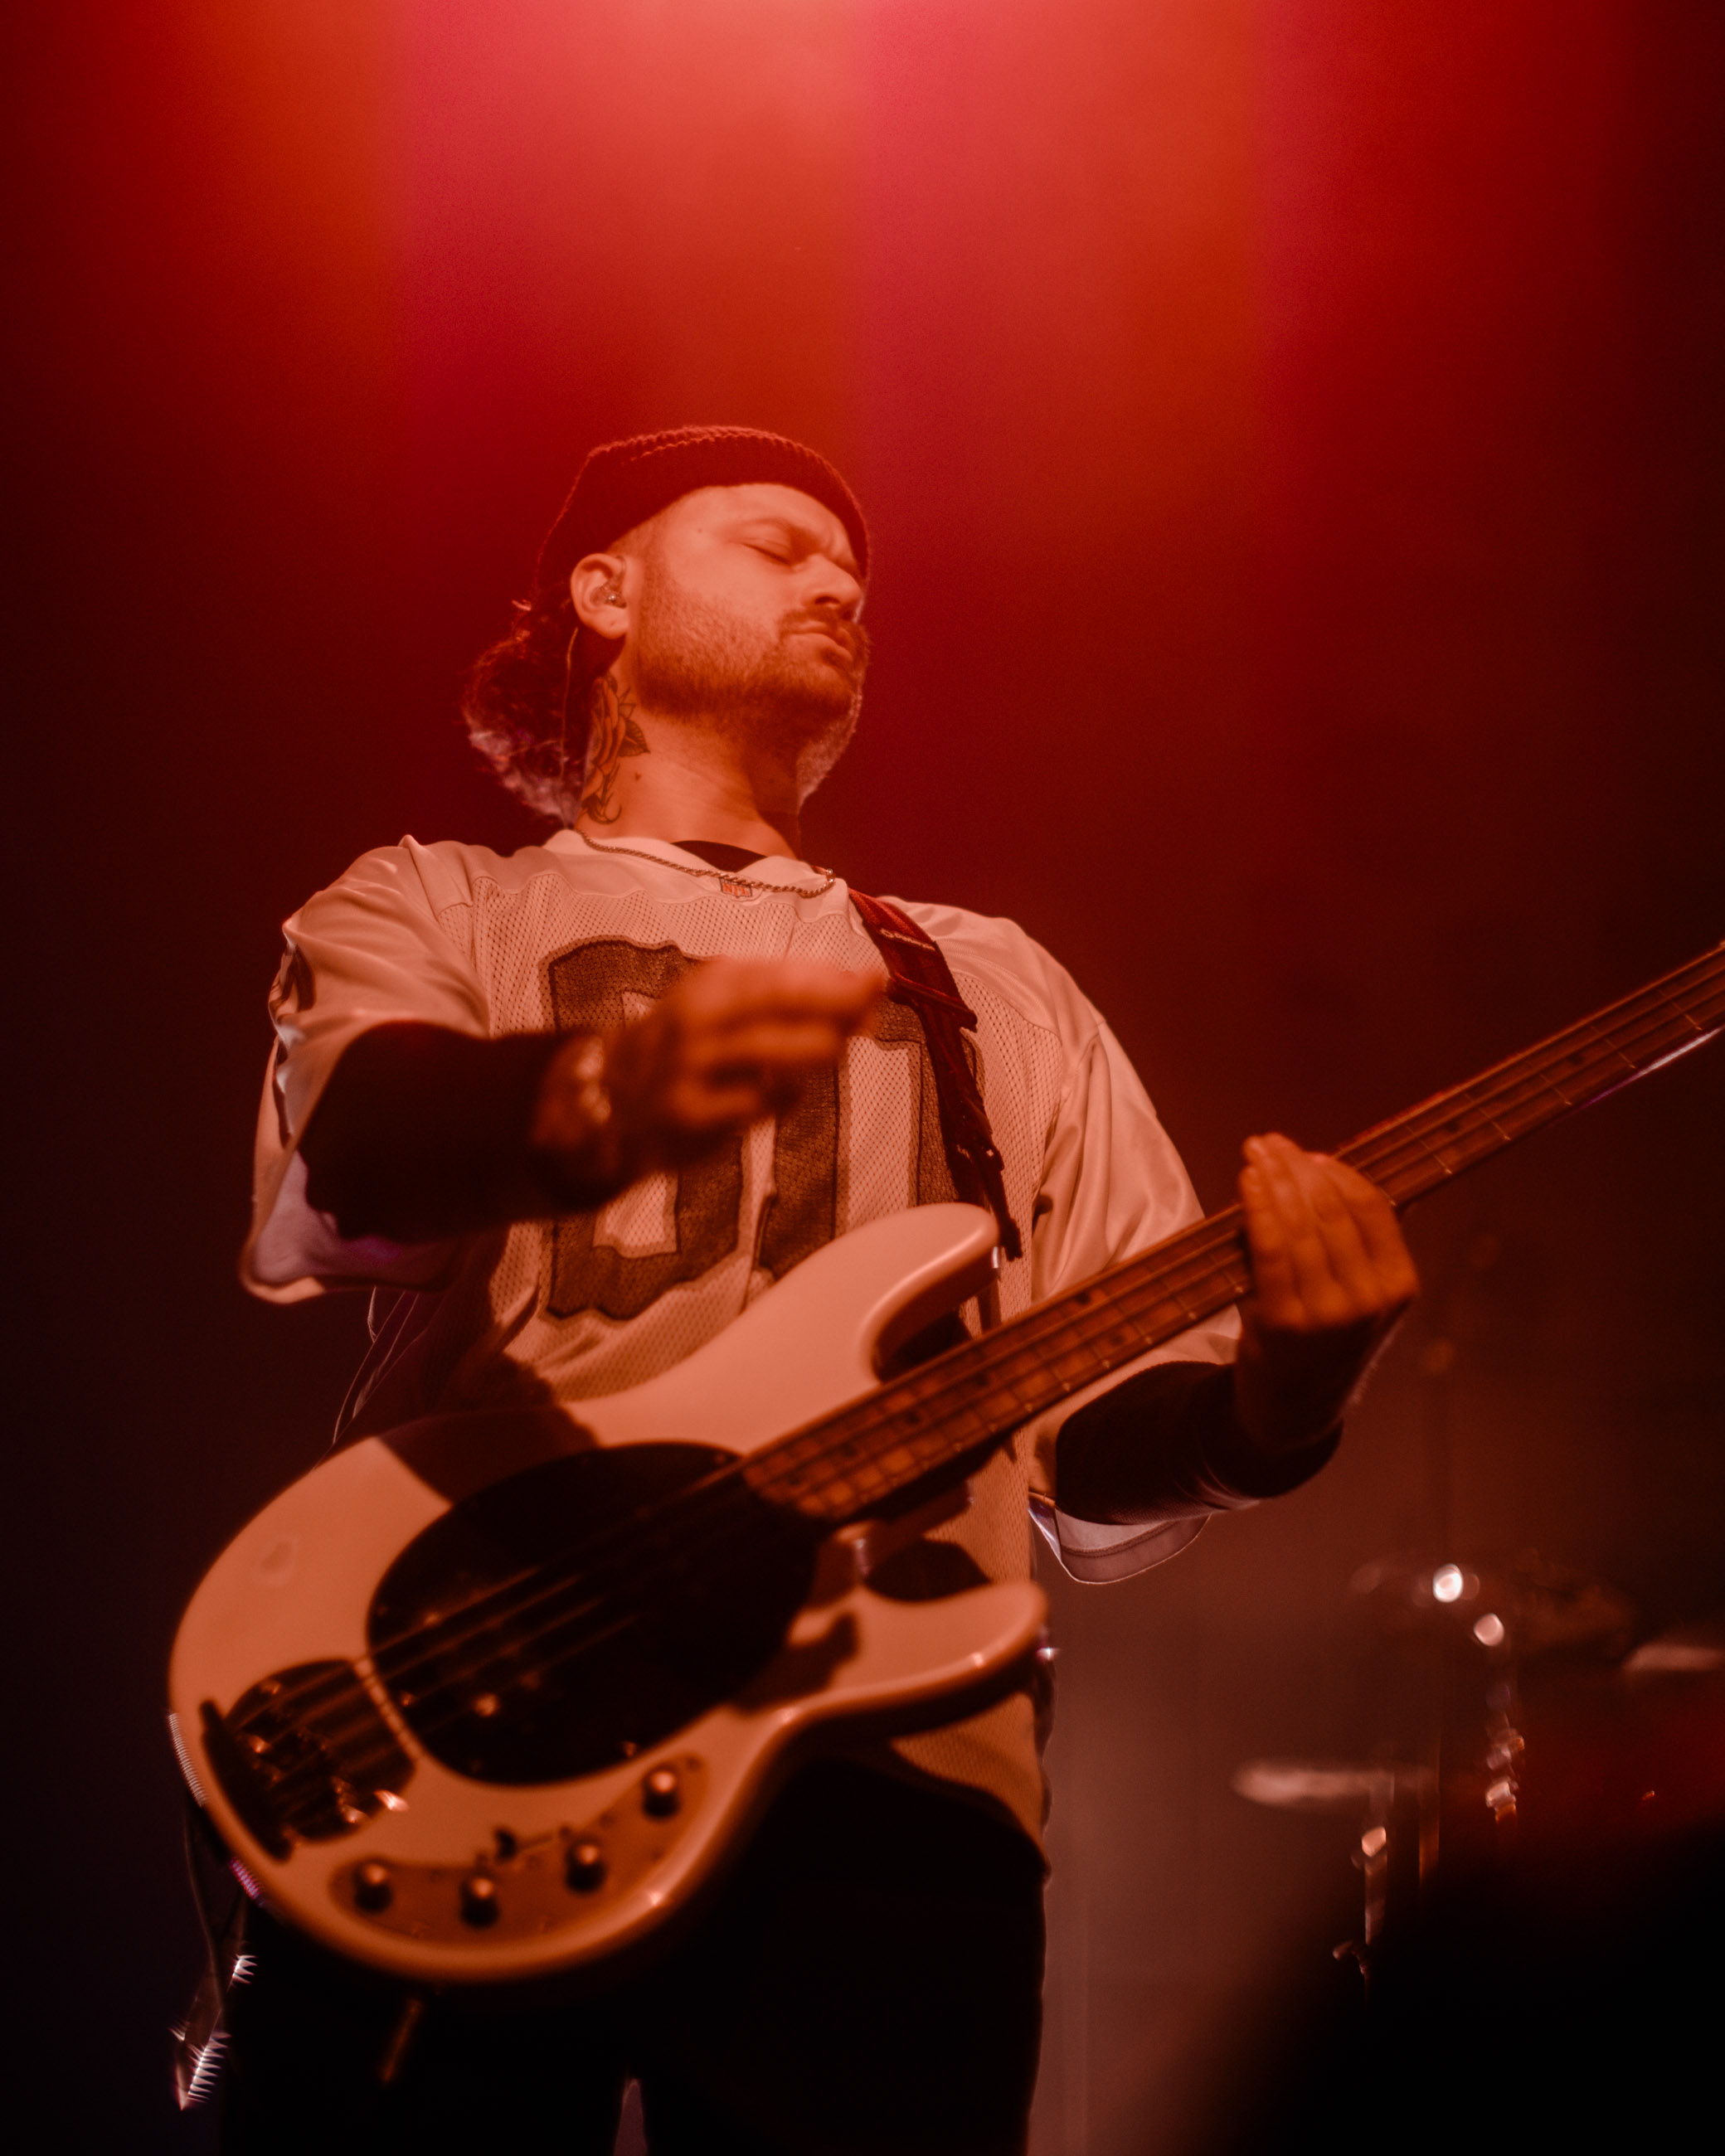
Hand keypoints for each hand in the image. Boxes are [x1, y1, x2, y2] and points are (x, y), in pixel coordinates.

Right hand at [532, 958, 879, 1187]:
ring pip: (770, 1051)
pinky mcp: (689, 1112)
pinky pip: (752, 1105)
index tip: (877, 981)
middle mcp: (698, 1016)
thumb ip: (786, 998)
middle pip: (778, 1002)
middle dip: (834, 1005)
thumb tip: (861, 990)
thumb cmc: (686, 1047)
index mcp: (710, 984)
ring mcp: (691, 1065)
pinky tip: (789, 1092)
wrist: (606, 1098)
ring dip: (815, 1050)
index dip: (834, 978)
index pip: (782, 974)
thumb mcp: (724, 1006)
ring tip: (837, 1049)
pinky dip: (780, 1098)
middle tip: (871, 1011)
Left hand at [1232, 1133, 1418, 1455]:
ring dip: (1274, 1180)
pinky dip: (1258, 1210)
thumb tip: (1347, 1175)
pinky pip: (1270, 1251)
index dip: (1337, 1172)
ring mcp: (1329, 1315)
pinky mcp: (1285, 1325)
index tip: (1307, 1153)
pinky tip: (1247, 1184)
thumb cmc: (1322, 1339)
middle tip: (1269, 1143)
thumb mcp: (1361, 1296)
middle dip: (1297, 1168)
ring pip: (1300, 1226)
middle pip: (1332, 1210)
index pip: (1372, 1207)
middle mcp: (1371, 1300)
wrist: (1294, 1410)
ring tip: (1254, 1154)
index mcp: (1399, 1285)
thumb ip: (1361, 1243)